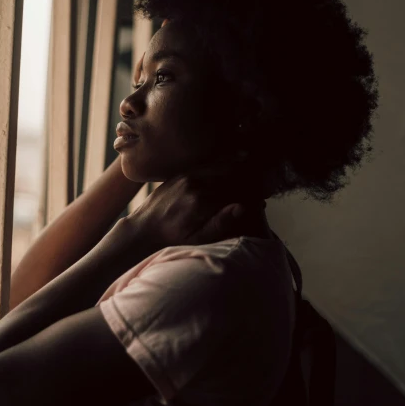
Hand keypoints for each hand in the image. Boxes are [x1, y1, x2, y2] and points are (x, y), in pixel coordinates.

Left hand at [126, 161, 249, 247]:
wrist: (143, 229)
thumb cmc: (172, 239)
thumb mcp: (197, 238)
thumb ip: (220, 223)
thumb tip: (242, 207)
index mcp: (201, 202)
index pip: (236, 194)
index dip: (252, 198)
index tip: (261, 204)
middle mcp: (194, 184)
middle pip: (230, 177)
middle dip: (247, 182)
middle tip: (260, 190)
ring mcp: (186, 176)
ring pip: (219, 168)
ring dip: (236, 172)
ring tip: (250, 179)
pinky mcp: (181, 173)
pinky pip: (206, 166)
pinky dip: (221, 167)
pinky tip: (232, 168)